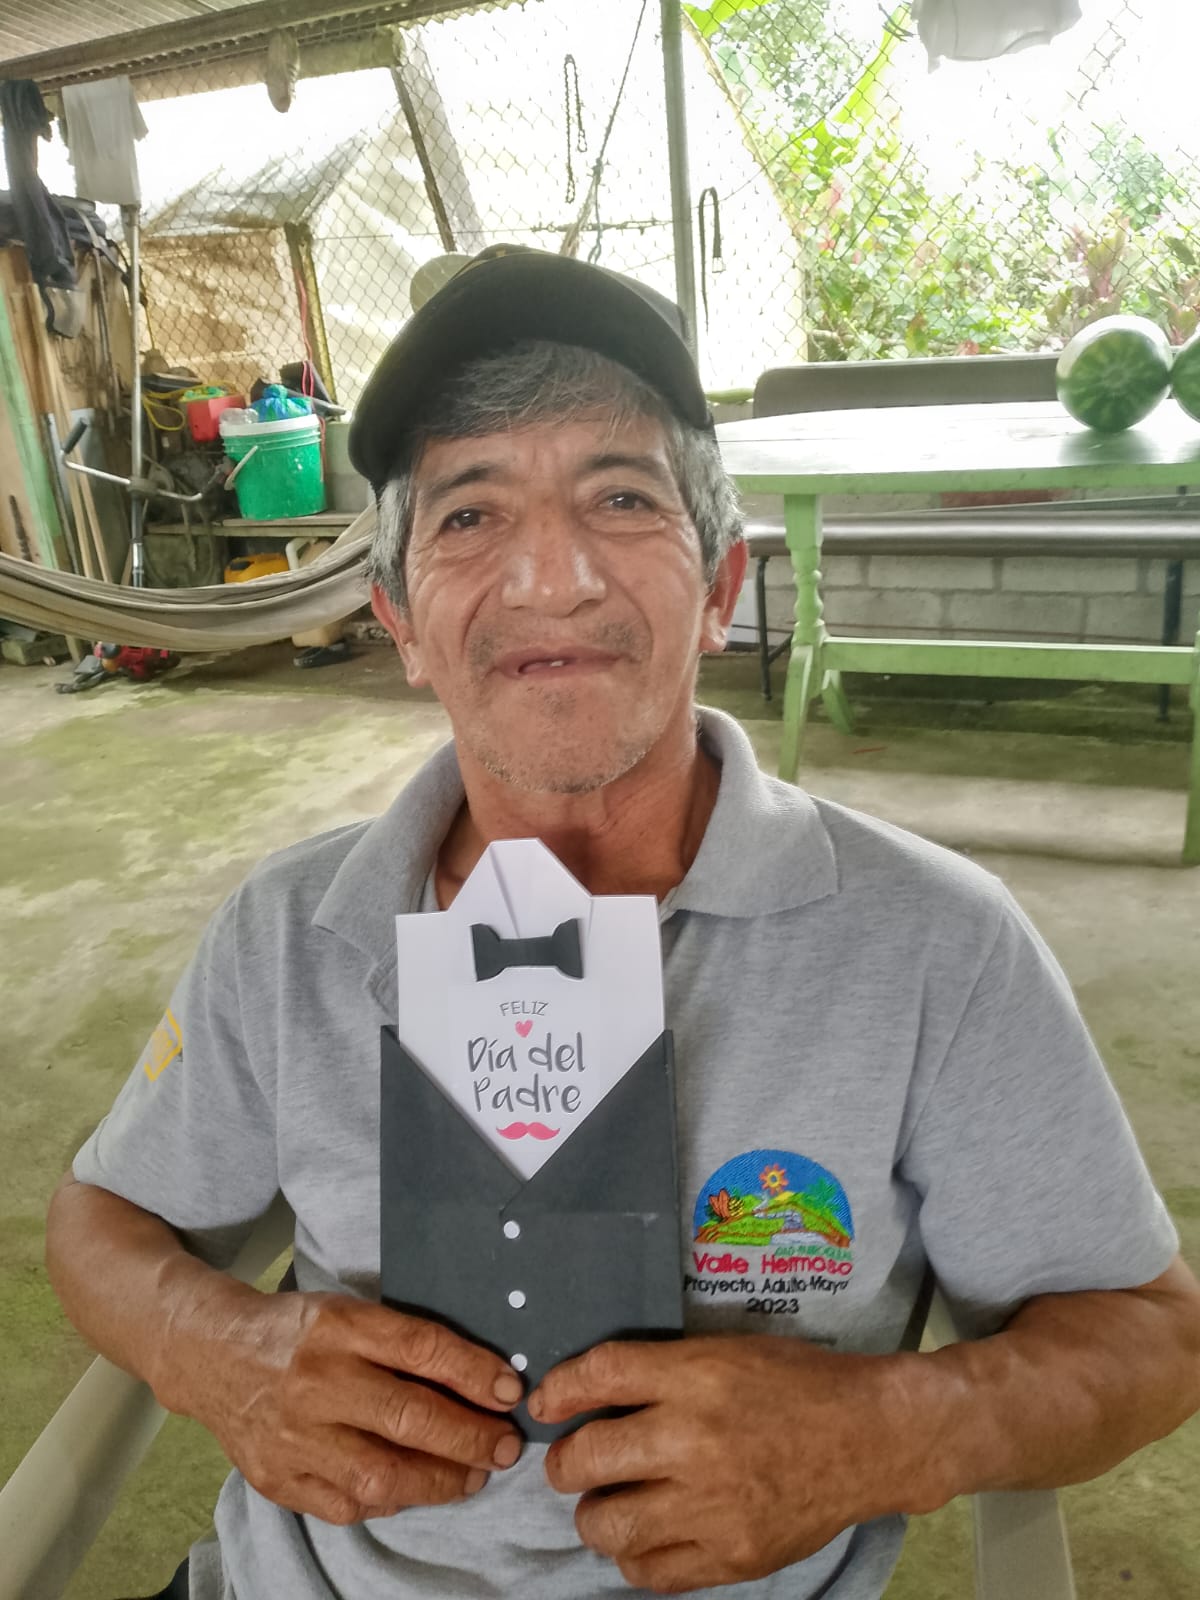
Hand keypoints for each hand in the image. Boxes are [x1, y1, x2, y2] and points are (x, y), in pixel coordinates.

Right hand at [161, 1289, 524, 1524]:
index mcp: (337, 1325)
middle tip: (506, 1445)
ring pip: (380, 1474)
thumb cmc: (297, 1331)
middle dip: (469, 1437)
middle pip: (407, 1417)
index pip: (419, 1348)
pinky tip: (413, 1490)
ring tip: (473, 1474)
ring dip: (439, 1481)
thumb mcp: (347, 1312)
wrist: (210, 1353)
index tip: (510, 1390)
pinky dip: (388, 1502)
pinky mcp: (276, 1478)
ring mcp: (292, 1435)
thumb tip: (481, 1379)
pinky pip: (346, 1504)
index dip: (473, 1372)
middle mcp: (315, 1380)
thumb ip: (402, 1341)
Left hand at [530, 1335, 943, 1593]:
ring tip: (611, 1501)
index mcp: (697, 1376)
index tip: (546, 1403)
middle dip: (566, 1462)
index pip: (600, 1375)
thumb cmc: (797, 1384)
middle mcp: (696, 1439)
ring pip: (608, 1524)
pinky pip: (650, 1572)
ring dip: (596, 1513)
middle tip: (575, 1462)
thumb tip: (585, 1392)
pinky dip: (635, 1555)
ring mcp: (713, 1505)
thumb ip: (660, 1371)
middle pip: (587, 1457)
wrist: (871, 1437)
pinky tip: (649, 1534)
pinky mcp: (731, 1555)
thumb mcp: (726, 1351)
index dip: (559, 1390)